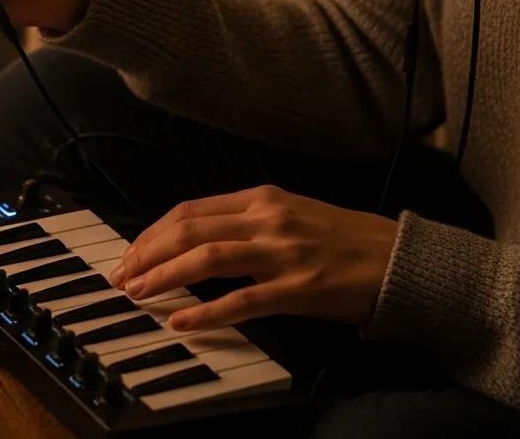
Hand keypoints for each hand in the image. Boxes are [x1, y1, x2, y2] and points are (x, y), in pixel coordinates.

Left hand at [106, 184, 397, 331]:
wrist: (397, 258)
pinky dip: (207, 312)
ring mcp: (283, 251)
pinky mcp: (300, 288)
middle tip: (122, 275)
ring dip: (165, 275)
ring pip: (208, 257)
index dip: (154, 232)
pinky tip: (182, 323)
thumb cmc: (341, 239)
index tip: (131, 252)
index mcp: (262, 197)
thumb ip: (246, 221)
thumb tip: (195, 238)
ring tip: (139, 292)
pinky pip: (243, 300)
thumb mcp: (290, 213)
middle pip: (190, 229)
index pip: (191, 209)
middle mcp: (267, 217)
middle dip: (147, 252)